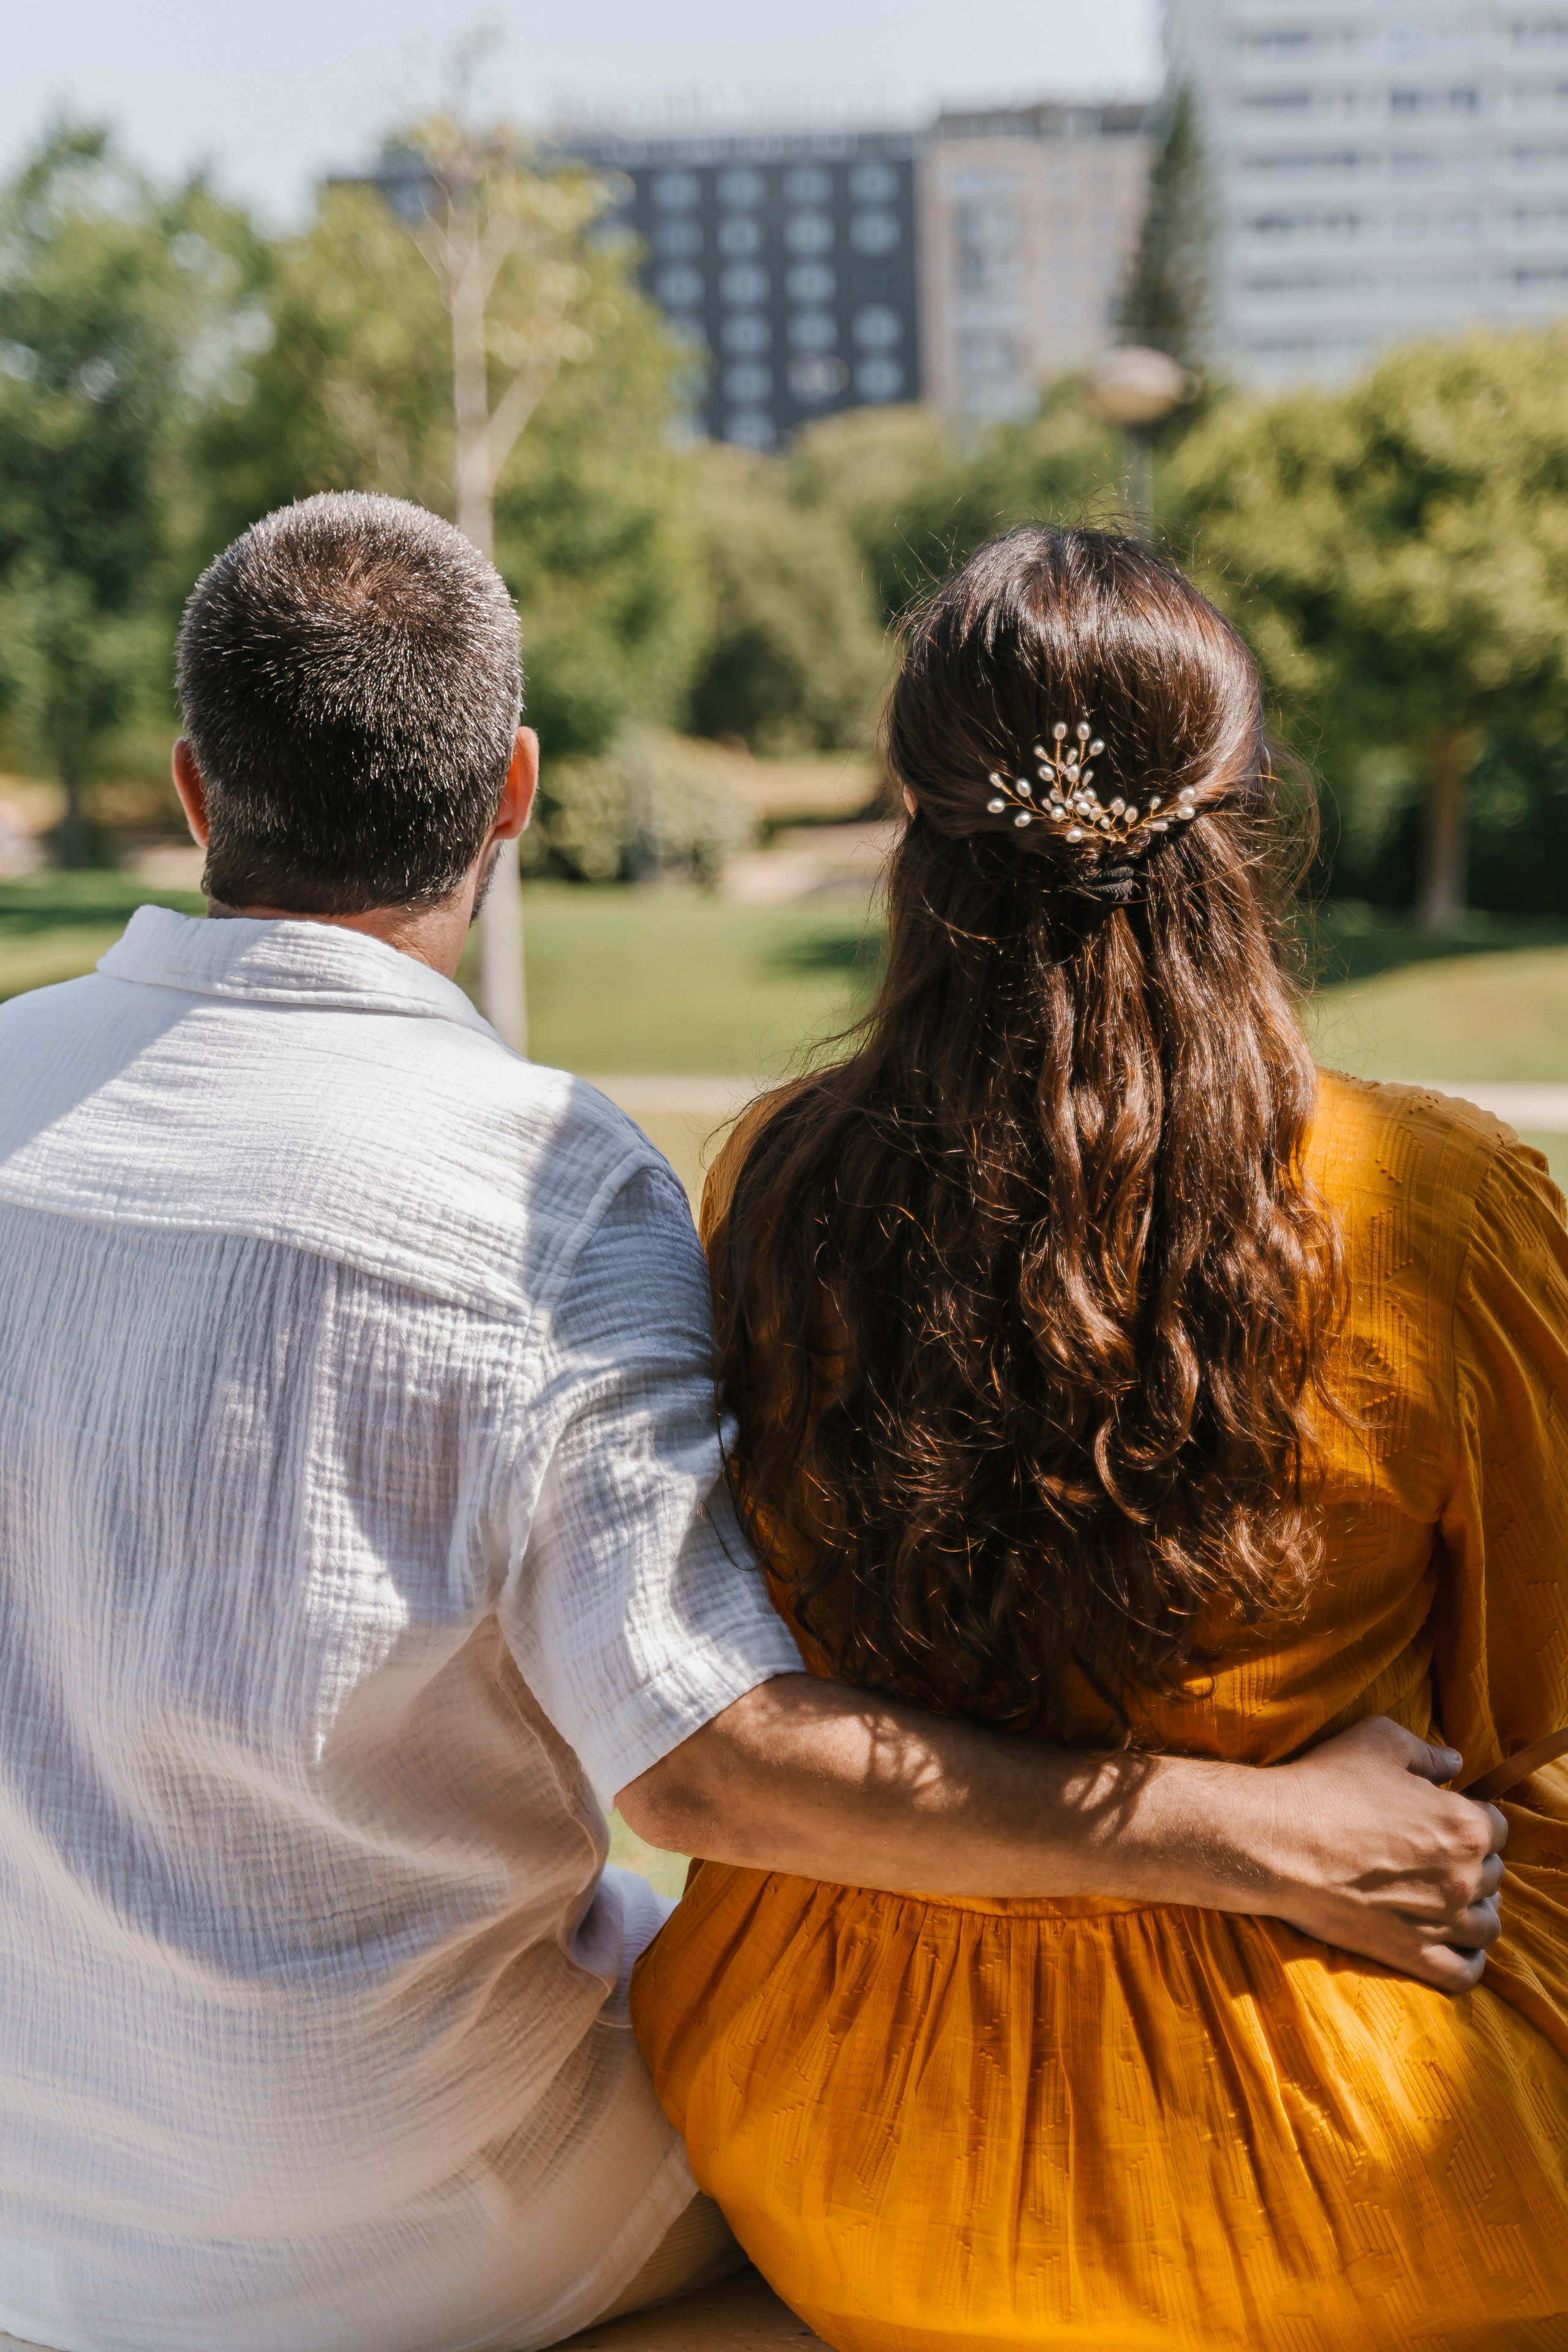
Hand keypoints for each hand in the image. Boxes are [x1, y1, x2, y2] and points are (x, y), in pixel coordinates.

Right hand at [1259, 1716, 1505, 1991]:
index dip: (1474, 1820)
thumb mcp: (1378, 1741)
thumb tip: (1455, 1763)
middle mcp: (1463, 1877)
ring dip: (1474, 1911)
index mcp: (1464, 1825)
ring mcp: (1441, 1921)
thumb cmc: (1325, 1783)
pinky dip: (1467, 1961)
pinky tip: (1451, 1944)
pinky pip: (1464, 1972)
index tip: (1448, 1820)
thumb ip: (1427, 1753)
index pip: (1498, 1828)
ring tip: (1446, 1900)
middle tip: (1436, 1856)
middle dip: (1472, 1864)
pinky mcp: (1412, 1955)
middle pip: (1494, 1876)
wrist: (1275, 1838)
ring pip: (1487, 1927)